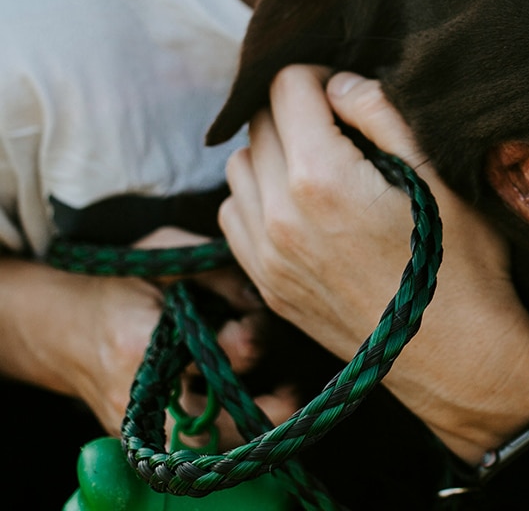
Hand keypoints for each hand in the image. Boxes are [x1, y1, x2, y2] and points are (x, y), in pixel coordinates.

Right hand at [130, 227, 301, 447]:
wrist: (63, 324)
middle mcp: (137, 395)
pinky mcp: (141, 437)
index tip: (255, 328)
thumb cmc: (122, 280)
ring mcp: (135, 424)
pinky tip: (257, 408)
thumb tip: (262, 297)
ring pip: (202, 446)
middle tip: (291, 392)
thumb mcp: (166, 255)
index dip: (240, 343)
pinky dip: (227, 432)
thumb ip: (217, 273)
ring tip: (285, 401)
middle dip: (254, 410)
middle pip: (205, 424)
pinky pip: (190, 446)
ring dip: (246, 429)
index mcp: (139, 343)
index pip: (204, 355)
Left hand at [219, 67, 528, 459]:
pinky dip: (257, 194)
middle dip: (295, 108)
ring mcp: (267, 256)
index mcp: (321, 177)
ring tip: (321, 161)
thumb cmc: (461, 262)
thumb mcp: (437, 174)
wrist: (458, 357)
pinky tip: (300, 203)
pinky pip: (235, 214)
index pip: (286, 86)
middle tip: (340, 123)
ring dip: (272, 150)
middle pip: (259, 122)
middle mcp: (279, 214)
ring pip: (239, 166)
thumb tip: (339, 83)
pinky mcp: (267, 285)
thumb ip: (380, 113)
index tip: (346, 90)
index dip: (318, 74)